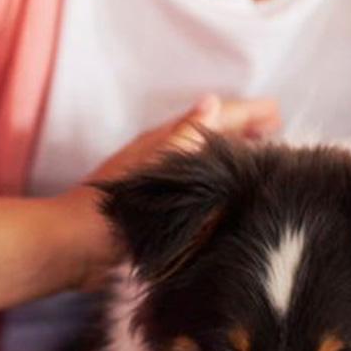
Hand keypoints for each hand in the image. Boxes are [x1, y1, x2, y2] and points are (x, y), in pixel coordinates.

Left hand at [55, 95, 279, 289]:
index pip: (215, 119)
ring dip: (231, 154)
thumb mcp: (152, 169)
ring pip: (205, 159)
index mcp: (165, 143)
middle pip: (212, 135)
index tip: (277, 111)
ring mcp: (160, 183)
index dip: (246, 113)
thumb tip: (213, 102)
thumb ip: (183, 138)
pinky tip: (228, 194)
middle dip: (243, 129)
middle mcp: (165, 158)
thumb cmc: (110, 209)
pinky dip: (216, 182)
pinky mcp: (156, 209)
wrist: (72, 248)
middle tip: (277, 128)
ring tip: (261, 155)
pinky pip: (197, 186)